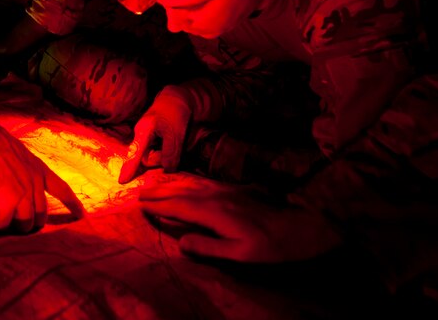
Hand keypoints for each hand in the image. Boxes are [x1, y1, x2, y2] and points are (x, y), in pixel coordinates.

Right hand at [0, 111, 85, 231]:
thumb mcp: (11, 151)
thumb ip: (19, 168)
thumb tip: (11, 184)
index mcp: (37, 167)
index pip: (61, 188)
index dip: (71, 203)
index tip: (81, 214)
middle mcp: (35, 181)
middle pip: (40, 216)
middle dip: (25, 221)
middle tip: (4, 214)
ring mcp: (24, 193)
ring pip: (24, 225)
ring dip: (7, 222)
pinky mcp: (9, 203)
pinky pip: (2, 224)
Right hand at [119, 86, 191, 182]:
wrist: (176, 99)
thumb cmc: (174, 113)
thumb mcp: (176, 133)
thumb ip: (171, 153)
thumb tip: (167, 170)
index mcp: (143, 131)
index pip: (135, 152)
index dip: (130, 167)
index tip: (122, 181)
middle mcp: (140, 136)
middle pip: (146, 158)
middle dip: (159, 160)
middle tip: (174, 147)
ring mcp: (143, 138)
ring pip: (151, 156)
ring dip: (163, 156)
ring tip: (174, 142)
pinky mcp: (149, 140)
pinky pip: (154, 152)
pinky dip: (162, 152)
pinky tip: (171, 143)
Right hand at [139, 175, 341, 262]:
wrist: (299, 227)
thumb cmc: (270, 247)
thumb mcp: (239, 255)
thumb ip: (208, 248)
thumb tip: (180, 242)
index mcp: (213, 212)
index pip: (178, 207)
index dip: (158, 206)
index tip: (139, 204)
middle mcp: (216, 197)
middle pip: (181, 191)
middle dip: (158, 191)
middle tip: (138, 192)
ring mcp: (225, 191)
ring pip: (190, 184)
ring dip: (170, 184)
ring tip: (154, 185)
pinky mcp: (233, 190)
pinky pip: (202, 182)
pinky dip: (186, 182)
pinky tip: (184, 184)